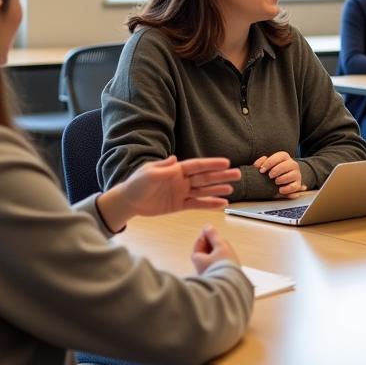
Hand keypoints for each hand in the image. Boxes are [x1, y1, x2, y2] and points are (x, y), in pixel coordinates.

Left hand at [99, 156, 240, 230]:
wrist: (129, 201)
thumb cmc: (136, 184)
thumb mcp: (148, 173)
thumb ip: (163, 168)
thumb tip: (176, 159)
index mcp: (175, 170)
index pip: (197, 166)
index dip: (211, 164)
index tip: (226, 162)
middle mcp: (182, 180)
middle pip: (205, 177)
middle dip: (221, 176)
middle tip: (237, 174)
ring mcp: (182, 193)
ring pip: (204, 190)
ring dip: (218, 189)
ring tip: (232, 189)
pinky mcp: (180, 205)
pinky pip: (198, 204)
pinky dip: (210, 204)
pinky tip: (222, 203)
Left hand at [191, 225, 240, 273]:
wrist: (232, 284)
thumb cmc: (224, 266)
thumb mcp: (220, 245)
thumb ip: (214, 236)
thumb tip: (208, 227)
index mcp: (197, 258)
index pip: (200, 242)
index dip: (207, 235)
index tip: (212, 231)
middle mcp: (199, 266)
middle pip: (205, 250)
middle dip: (213, 245)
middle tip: (221, 242)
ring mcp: (207, 272)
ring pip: (211, 258)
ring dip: (217, 253)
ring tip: (226, 252)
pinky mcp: (215, 276)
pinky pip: (216, 264)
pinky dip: (220, 261)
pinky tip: (227, 261)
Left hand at [254, 151, 307, 196]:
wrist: (280, 181)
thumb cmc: (271, 171)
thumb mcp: (265, 166)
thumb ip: (260, 163)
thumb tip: (260, 163)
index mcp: (284, 157)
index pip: (280, 156)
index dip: (269, 163)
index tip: (262, 170)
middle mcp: (292, 164)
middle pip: (286, 165)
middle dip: (275, 171)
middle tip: (269, 176)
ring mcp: (297, 174)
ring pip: (291, 175)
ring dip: (281, 179)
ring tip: (276, 182)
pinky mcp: (298, 184)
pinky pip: (294, 186)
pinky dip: (286, 189)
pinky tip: (280, 189)